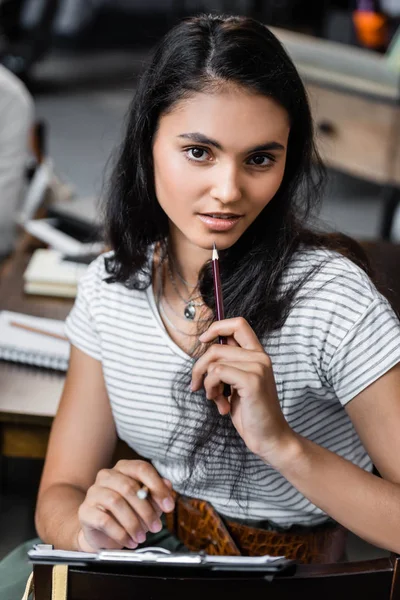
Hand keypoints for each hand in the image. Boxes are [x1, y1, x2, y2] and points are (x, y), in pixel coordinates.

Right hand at [77, 460, 174, 550]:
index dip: (158, 487)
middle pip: (129, 487)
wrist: (100, 531)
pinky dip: (120, 533)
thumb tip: (168, 487)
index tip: (169, 505)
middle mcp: (107, 476)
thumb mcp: (145, 503)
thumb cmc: (126, 513)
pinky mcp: (85, 511)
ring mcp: (94, 492)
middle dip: (146, 510)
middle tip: (156, 527)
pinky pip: (104, 520)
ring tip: (142, 537)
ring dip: (133, 523)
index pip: (142, 469)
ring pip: (116, 502)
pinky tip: (129, 541)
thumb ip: (156, 494)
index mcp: (124, 468)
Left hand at [191, 317, 293, 461]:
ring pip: (213, 360)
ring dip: (206, 383)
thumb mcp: (236, 384)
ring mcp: (258, 367)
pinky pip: (217, 372)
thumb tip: (206, 348)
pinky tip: (221, 404)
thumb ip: (228, 365)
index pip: (238, 324)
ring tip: (216, 399)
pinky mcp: (252, 380)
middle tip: (198, 386)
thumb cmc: (251, 413)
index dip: (216, 328)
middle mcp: (260, 357)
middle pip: (216, 346)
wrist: (269, 438)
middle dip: (199, 367)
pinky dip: (212, 389)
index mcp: (258, 355)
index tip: (203, 341)